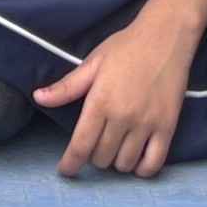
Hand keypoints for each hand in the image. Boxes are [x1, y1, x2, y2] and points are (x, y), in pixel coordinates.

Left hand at [40, 7, 198, 177]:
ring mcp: (146, 124)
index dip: (71, 163)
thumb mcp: (93, 63)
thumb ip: (66, 87)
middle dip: (93, 156)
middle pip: (101, 158)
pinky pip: (153, 163)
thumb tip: (38, 98)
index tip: (66, 170)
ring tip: (116, 148)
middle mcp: (122, 117)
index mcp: (100, 102)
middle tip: (96, 143)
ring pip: (124, 164)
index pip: (81, 145)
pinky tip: (136, 161)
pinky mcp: (167, 127)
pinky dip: (142, 169)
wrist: (166, 36)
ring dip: (116, 162)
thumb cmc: (126, 47)